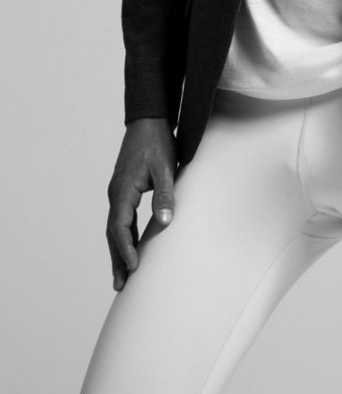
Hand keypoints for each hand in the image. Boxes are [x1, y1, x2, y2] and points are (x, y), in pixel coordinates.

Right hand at [106, 117, 176, 290]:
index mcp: (123, 189)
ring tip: (122, 274)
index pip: (120, 227)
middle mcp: (116, 193)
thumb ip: (164, 193)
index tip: (133, 268)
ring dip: (118, 250)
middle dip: (117, 258)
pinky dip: (122, 236)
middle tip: (120, 285)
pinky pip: (120, 218)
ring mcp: (118, 191)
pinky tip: (128, 246)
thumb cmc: (158, 141)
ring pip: (115, 227)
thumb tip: (165, 221)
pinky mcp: (123, 188)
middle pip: (113, 233)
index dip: (125, 249)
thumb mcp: (165, 167)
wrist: (149, 119)